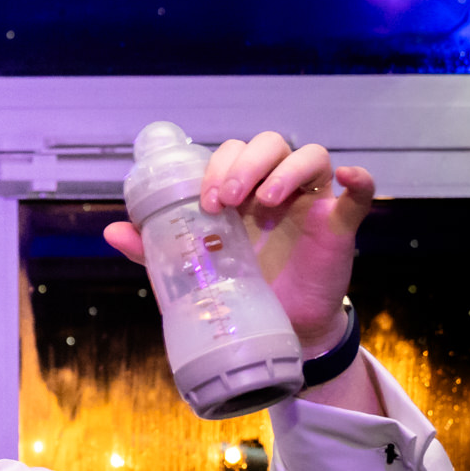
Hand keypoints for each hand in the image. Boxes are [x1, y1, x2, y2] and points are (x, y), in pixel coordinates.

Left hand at [103, 132, 372, 352]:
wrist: (278, 327)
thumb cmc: (235, 285)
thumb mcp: (190, 267)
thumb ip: (153, 247)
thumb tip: (110, 230)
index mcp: (241, 189)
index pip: (231, 153)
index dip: (217, 166)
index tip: (203, 199)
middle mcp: (276, 186)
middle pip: (268, 144)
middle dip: (244, 164)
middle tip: (226, 199)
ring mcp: (310, 201)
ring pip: (309, 156)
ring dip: (285, 170)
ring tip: (264, 204)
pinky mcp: (339, 223)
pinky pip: (358, 194)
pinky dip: (358, 179)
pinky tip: (347, 178)